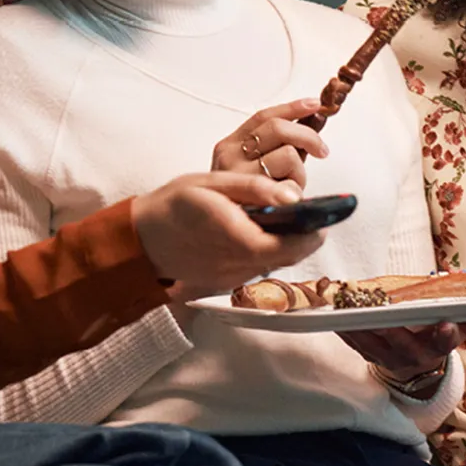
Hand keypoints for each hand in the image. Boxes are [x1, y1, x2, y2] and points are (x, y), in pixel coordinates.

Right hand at [131, 171, 323, 302]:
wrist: (140, 238)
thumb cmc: (173, 205)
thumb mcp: (212, 184)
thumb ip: (255, 189)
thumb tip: (291, 196)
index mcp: (238, 239)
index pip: (291, 245)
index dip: (313, 234)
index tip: (324, 220)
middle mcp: (238, 265)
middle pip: (288, 258)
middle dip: (305, 241)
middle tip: (315, 222)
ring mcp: (232, 278)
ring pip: (274, 265)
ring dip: (288, 247)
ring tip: (292, 224)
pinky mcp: (225, 282)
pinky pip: (257, 268)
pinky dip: (268, 252)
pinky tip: (262, 234)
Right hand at [211, 98, 328, 197]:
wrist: (214, 235)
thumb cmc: (246, 203)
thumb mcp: (260, 167)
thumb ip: (284, 145)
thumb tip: (315, 115)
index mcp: (229, 146)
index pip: (263, 117)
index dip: (293, 108)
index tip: (315, 105)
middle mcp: (229, 157)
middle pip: (278, 129)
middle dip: (307, 137)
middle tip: (322, 151)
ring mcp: (239, 177)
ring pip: (288, 155)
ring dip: (299, 172)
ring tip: (292, 190)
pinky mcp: (253, 198)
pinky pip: (290, 185)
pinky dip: (297, 191)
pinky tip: (288, 203)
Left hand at [340, 317, 465, 383]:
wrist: (412, 363)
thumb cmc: (441, 334)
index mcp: (439, 346)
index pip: (445, 342)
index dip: (445, 336)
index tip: (447, 326)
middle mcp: (413, 354)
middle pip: (403, 343)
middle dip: (394, 330)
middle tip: (385, 314)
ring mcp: (387, 355)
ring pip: (373, 343)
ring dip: (361, 328)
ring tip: (352, 310)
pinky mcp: (365, 351)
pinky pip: (352, 341)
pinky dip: (344, 329)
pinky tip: (334, 315)